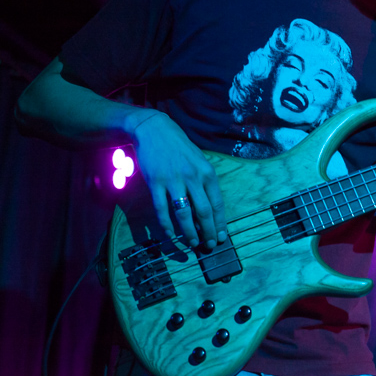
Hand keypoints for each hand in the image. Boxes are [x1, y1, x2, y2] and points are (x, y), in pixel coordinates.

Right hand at [130, 111, 226, 248]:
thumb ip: (204, 183)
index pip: (217, 203)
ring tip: (192, 243)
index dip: (219, 223)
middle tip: (208, 246)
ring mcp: (174, 180)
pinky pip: (162, 209)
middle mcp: (193, 177)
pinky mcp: (155, 182)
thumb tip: (209, 210)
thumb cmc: (180, 148)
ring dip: (188, 232)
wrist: (154, 130)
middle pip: (203, 211)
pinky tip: (171, 234)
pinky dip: (167, 224)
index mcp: (207, 172)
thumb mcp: (198, 161)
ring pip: (184, 213)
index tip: (221, 237)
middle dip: (207, 232)